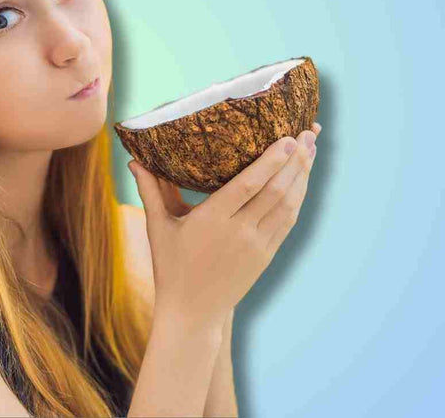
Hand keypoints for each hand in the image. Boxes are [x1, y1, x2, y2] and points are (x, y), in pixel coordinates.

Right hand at [129, 122, 320, 330]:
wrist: (192, 313)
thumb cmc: (170, 267)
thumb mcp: (158, 228)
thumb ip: (150, 191)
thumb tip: (133, 159)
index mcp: (212, 221)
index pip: (249, 186)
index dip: (271, 161)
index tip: (287, 138)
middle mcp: (239, 232)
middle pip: (276, 191)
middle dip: (296, 160)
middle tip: (308, 132)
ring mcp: (257, 246)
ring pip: (288, 205)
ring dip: (303, 175)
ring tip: (311, 147)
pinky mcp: (266, 256)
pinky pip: (287, 221)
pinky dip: (298, 197)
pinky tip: (302, 178)